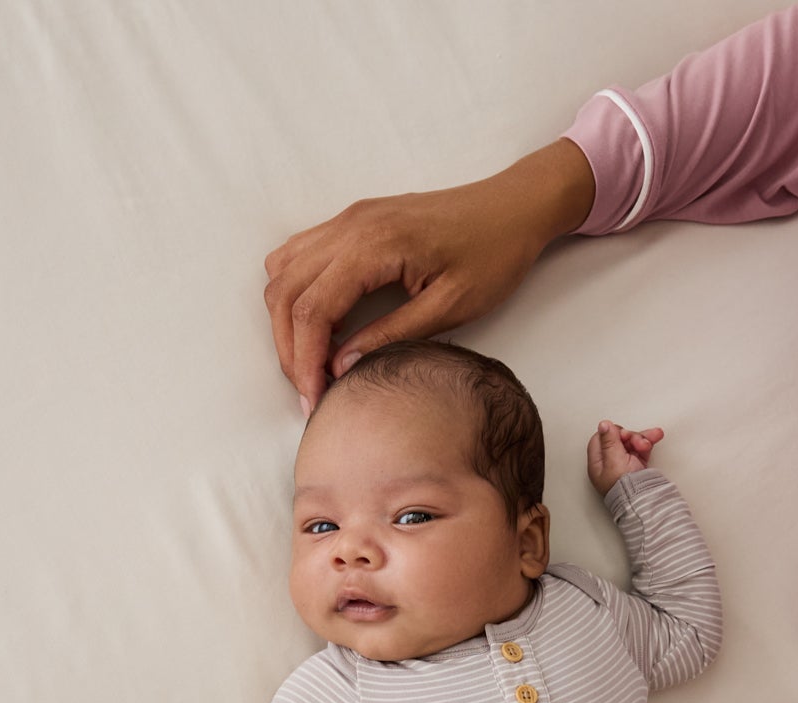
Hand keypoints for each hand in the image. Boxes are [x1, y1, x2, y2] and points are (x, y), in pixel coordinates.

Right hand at [263, 140, 596, 413]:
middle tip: (309, 391)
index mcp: (374, 246)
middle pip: (285, 291)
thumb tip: (341, 366)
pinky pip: (300, 255)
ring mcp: (348, 218)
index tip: (314, 400)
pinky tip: (319, 327)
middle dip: (289, 348)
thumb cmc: (493, 256)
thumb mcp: (450, 307)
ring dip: (287, 321)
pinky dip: (296, 293)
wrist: (513, 208)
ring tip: (311, 364)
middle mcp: (351, 225)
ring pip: (284, 271)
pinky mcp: (354, 220)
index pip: (312, 308)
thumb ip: (392, 336)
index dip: (304, 361)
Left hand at [587, 421, 664, 495]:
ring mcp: (624, 464)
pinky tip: (655, 436)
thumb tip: (603, 425)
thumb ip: (609, 441)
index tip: (620, 435)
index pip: (600, 438)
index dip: (611, 433)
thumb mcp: (614, 460)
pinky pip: (641, 448)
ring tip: (648, 443)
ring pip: (631, 442)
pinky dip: (648, 442)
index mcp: (598, 463)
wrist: (644, 502)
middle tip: (636, 443)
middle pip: (617, 438)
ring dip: (641, 439)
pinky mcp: (637, 466)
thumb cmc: (625, 489)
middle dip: (630, 437)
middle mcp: (610, 463)